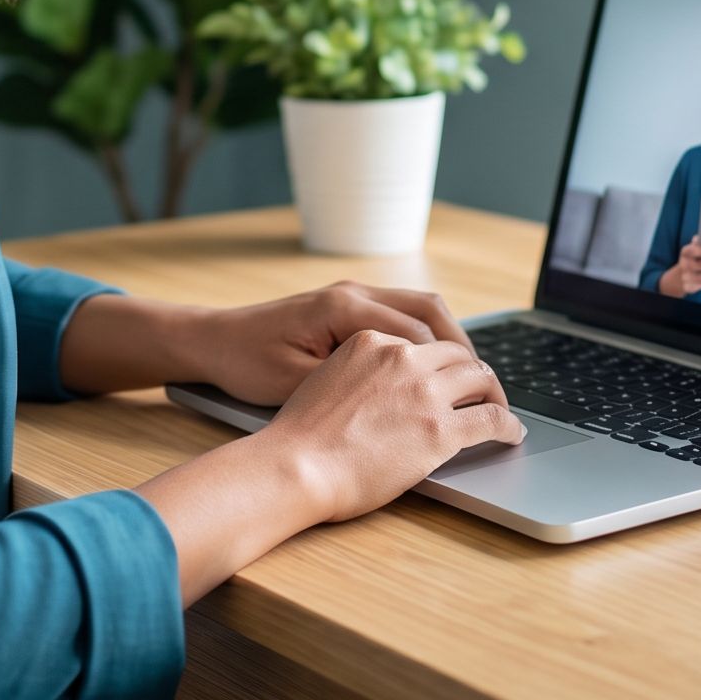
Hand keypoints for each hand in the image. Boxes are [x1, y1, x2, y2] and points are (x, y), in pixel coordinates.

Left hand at [185, 281, 470, 405]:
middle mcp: (354, 293)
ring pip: (419, 308)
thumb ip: (353, 387)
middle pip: (430, 311)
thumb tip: (407, 405)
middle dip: (463, 349)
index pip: (420, 335)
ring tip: (469, 378)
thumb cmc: (247, 364)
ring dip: (447, 340)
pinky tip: (431, 368)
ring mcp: (350, 295)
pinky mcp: (344, 307)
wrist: (212, 342)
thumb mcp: (298, 383)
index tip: (480, 397)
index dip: (455, 368)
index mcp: (345, 310)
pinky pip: (399, 314)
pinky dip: (424, 337)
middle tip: (488, 386)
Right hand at [256, 331, 522, 523]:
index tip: (445, 375)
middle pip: (455, 354)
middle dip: (472, 370)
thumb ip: (357, 375)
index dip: (438, 360)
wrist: (295, 465)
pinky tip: (512, 433)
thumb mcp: (322, 380)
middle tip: (480, 389)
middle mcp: (401, 358)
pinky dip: (508, 424)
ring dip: (494, 392)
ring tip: (500, 407)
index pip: (419, 342)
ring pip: (479, 378)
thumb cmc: (299, 437)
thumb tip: (377, 394)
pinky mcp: (440, 430)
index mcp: (370, 341)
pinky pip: (490, 419)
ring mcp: (423, 392)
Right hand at [657, 240, 700, 297]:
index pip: (692, 250)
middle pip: (699, 265)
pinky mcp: (688, 287)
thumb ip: (700, 244)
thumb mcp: (693, 250)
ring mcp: (685, 277)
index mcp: (685, 252)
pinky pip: (700, 285)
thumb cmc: (693, 259)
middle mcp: (684, 264)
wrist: (679, 277)